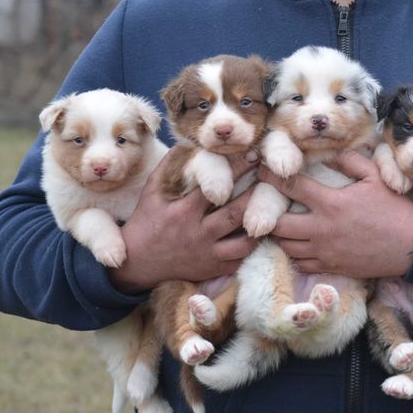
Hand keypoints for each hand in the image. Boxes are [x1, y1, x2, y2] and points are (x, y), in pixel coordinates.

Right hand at [108, 151, 257, 292]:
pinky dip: (255, 248)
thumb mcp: (151, 192)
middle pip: (236, 214)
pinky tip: (265, 234)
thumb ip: (168, 166)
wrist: (137, 263)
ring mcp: (208, 254)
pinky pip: (241, 261)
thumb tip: (187, 143)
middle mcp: (199, 234)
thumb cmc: (146, 222)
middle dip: (256, 195)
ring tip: (275, 208)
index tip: (252, 156)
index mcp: (184, 212)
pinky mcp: (213, 269)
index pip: (216, 188)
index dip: (237, 171)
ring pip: (245, 242)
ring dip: (261, 224)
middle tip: (272, 180)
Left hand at [259, 150, 412, 278]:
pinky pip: (301, 264)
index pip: (290, 187)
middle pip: (278, 224)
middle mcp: (321, 229)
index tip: (262, 169)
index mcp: (331, 203)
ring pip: (286, 246)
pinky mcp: (331, 266)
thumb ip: (349, 160)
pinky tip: (299, 244)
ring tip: (281, 224)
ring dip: (280, 235)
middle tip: (266, 205)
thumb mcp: (375, 177)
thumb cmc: (395, 210)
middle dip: (268, 213)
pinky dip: (295, 254)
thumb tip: (327, 151)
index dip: (271, 177)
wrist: (412, 247)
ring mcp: (325, 251)